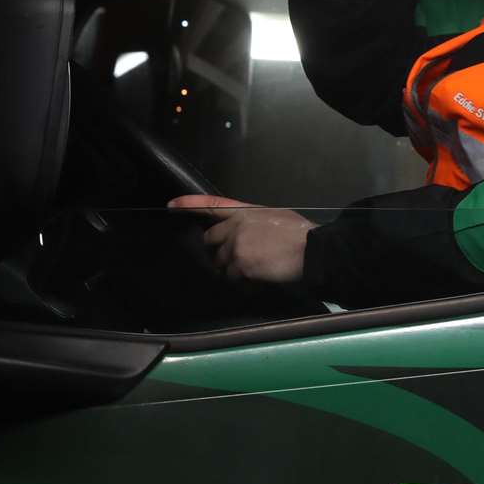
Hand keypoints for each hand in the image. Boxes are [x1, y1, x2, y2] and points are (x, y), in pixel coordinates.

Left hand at [167, 195, 315, 283]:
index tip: (172, 204)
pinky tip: (260, 278)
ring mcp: (236, 246)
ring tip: (256, 268)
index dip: (189, 203)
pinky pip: (234, 277)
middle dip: (220, 249)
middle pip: (211, 240)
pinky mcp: (241, 265)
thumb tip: (248, 235)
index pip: (211, 204)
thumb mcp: (274, 216)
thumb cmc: (299, 232)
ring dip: (233, 268)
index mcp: (244, 211)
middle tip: (238, 257)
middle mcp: (235, 226)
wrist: (311, 249)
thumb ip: (253, 222)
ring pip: (221, 262)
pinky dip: (244, 281)